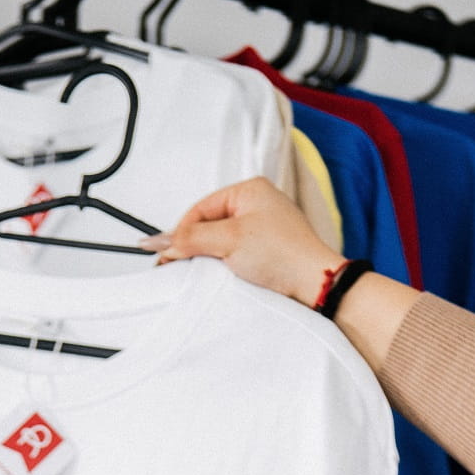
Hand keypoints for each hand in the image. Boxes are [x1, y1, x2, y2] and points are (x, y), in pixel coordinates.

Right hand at [144, 177, 342, 307]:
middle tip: (175, 266)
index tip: (164, 255)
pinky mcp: (268, 251)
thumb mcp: (229, 240)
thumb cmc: (282, 254)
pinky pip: (235, 253)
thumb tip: (158, 242)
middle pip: (209, 223)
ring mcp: (264, 227)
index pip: (201, 208)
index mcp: (249, 189)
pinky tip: (219, 275)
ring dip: (208, 257)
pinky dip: (223, 264)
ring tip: (198, 272)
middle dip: (193, 244)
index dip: (180, 232)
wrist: (316, 284)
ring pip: (221, 240)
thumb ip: (191, 238)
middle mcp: (257, 204)